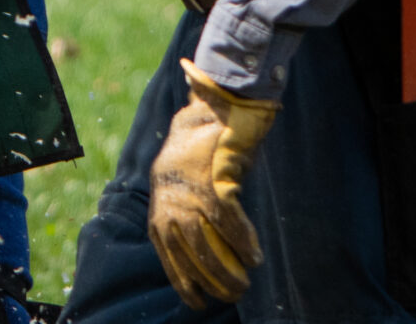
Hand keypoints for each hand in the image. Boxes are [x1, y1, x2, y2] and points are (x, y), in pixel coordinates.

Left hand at [149, 59, 278, 308]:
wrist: (211, 114)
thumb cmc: (198, 152)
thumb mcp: (182, 184)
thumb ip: (184, 212)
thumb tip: (199, 247)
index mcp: (160, 207)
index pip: (166, 255)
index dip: (182, 280)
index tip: (194, 301)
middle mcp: (171, 205)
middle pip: (189, 255)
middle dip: (209, 281)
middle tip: (230, 296)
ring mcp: (192, 196)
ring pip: (209, 245)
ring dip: (229, 269)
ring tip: (244, 284)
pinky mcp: (215, 185)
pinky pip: (231, 224)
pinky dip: (244, 242)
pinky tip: (255, 258)